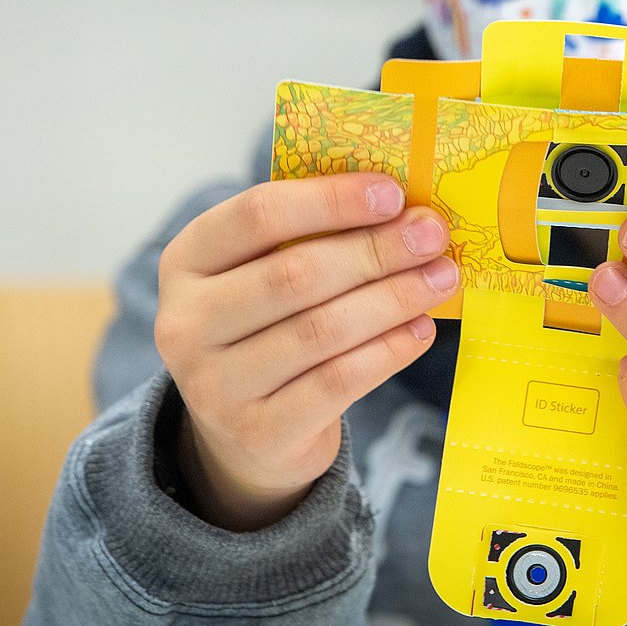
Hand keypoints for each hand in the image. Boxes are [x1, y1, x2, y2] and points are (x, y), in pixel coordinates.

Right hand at [155, 173, 458, 530]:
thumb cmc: (267, 327)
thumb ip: (312, 236)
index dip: (329, 200)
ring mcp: (216, 385)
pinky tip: (421, 329)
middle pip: (294, 274)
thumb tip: (404, 209)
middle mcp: (187, 322)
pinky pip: (338, 382)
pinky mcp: (258, 432)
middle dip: (375, 250)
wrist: (244, 433)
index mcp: (186, 261)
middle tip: (432, 236)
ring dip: (393, 298)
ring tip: (440, 278)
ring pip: (322, 330)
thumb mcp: (263, 272)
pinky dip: (389, 351)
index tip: (393, 193)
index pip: (256, 215)